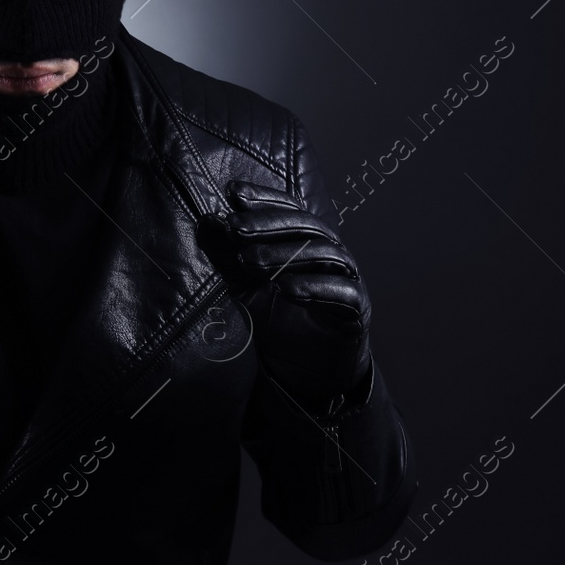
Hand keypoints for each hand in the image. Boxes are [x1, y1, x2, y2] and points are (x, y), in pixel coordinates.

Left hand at [199, 179, 371, 402]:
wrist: (304, 372)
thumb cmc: (278, 322)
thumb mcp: (244, 287)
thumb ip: (228, 257)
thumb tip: (207, 223)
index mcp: (306, 242)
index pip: (289, 210)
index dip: (264, 198)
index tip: (233, 192)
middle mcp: (331, 254)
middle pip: (306, 226)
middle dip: (268, 224)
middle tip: (234, 227)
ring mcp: (348, 279)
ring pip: (324, 254)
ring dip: (284, 255)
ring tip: (249, 260)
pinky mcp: (357, 310)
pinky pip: (342, 292)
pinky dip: (315, 287)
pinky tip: (287, 289)